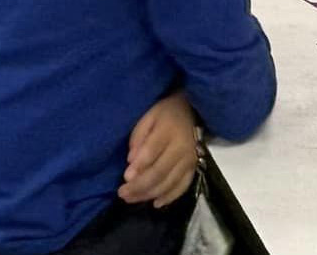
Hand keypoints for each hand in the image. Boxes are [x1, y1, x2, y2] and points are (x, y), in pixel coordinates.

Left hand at [121, 91, 198, 206]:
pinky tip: (156, 204)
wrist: (193, 112)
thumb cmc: (165, 114)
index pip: (152, 151)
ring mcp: (190, 160)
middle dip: (139, 186)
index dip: (139, 167)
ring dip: (149, 194)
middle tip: (122, 193)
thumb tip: (131, 161)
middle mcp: (182, 148)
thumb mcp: (148, 117)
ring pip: (169, 183)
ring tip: (131, 199)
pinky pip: (183, 186)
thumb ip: (138, 136)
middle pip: (160, 172)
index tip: (125, 178)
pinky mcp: (193, 169)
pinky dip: (170, 197)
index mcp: (169, 131)